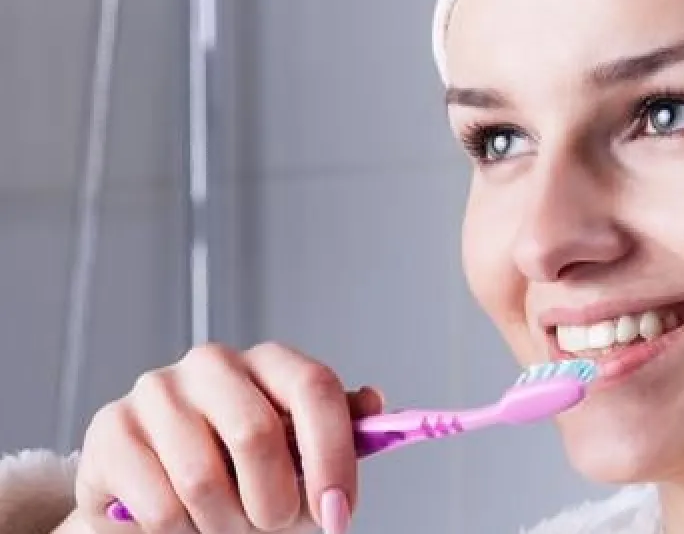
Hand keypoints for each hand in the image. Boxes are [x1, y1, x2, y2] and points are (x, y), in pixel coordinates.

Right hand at [71, 342, 384, 533]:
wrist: (150, 493)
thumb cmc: (238, 470)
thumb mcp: (296, 453)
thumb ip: (337, 432)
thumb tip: (376, 405)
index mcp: (270, 362)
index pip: (315, 387)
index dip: (333, 456)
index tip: (338, 514)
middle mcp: (213, 363)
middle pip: (257, 435)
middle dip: (274, 503)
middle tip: (272, 526)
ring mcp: (157, 390)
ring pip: (204, 478)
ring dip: (225, 524)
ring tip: (227, 525)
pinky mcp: (112, 429)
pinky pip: (160, 504)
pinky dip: (181, 531)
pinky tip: (184, 521)